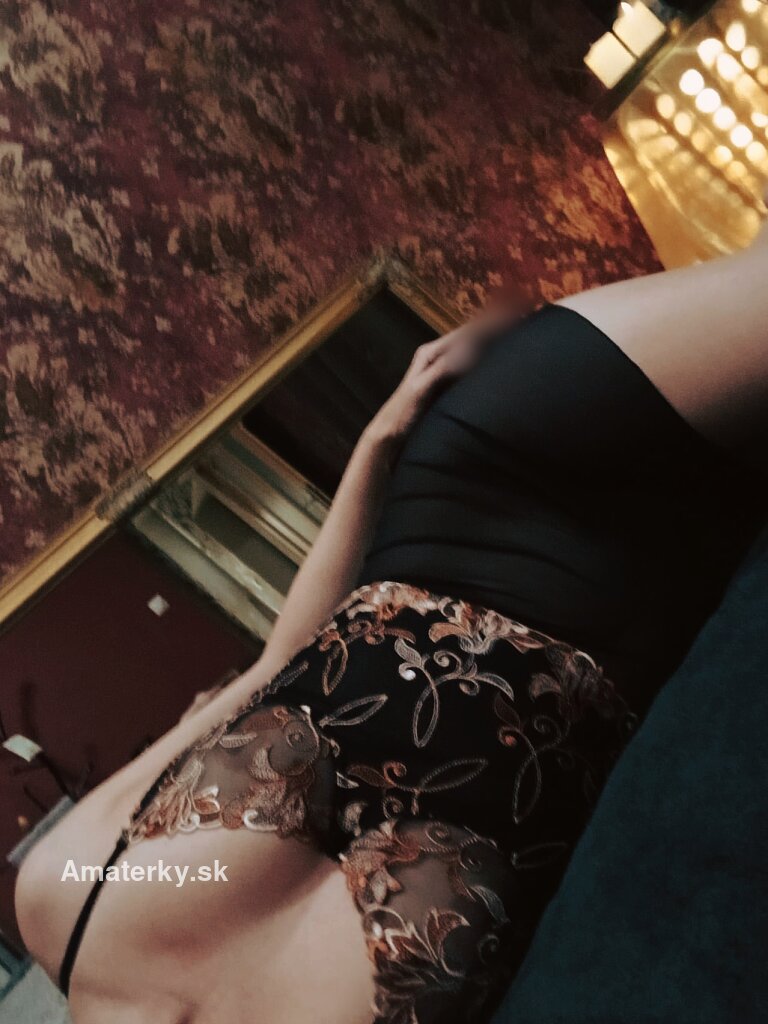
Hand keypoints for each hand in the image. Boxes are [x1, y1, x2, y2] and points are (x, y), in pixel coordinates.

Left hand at [364, 293, 523, 445]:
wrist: (390, 436)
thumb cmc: (402, 415)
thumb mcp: (421, 390)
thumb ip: (444, 369)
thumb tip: (471, 348)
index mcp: (432, 353)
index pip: (469, 332)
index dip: (494, 322)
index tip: (519, 314)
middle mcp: (439, 356)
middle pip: (474, 336)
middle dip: (499, 326)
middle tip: (528, 319)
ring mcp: (444, 369)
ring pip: (475, 349)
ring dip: (496, 341)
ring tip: (521, 334)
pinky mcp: (448, 383)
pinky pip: (473, 365)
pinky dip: (489, 359)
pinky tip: (502, 362)